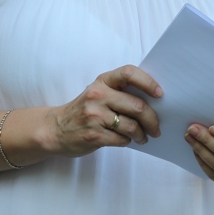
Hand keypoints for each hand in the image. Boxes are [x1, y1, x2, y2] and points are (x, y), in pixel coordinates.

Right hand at [46, 65, 161, 155]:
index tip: (160, 94)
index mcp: (103, 81)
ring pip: (132, 126)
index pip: (129, 73)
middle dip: (152, 120)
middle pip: (137, 106)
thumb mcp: (99, 93)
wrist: (54, 129)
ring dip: (142, 134)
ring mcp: (94, 116)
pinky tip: (127, 140)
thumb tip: (155, 102)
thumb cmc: (84, 110)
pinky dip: (128, 142)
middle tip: (157, 128)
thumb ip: (120, 92)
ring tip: (144, 137)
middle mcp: (98, 96)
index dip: (148, 82)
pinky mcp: (93, 135)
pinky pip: (122, 140)